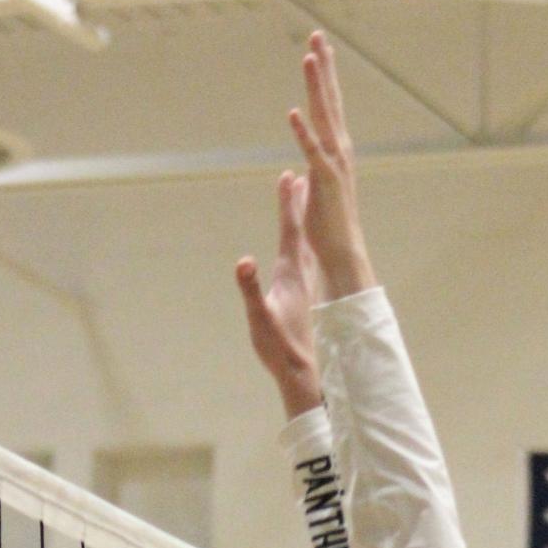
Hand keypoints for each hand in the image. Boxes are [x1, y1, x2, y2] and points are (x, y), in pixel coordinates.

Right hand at [235, 169, 321, 420]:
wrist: (302, 372)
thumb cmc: (279, 347)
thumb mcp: (259, 318)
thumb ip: (250, 289)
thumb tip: (243, 262)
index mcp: (290, 274)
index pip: (290, 230)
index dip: (288, 203)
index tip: (289, 175)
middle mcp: (300, 275)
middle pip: (300, 230)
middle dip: (298, 202)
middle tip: (299, 175)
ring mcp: (303, 286)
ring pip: (304, 244)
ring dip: (301, 221)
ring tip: (303, 203)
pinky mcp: (302, 298)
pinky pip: (304, 261)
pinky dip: (301, 244)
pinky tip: (299, 248)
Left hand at [288, 30, 376, 299]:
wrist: (342, 254)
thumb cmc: (328, 226)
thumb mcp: (317, 188)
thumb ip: (312, 168)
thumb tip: (301, 163)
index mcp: (336, 150)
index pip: (329, 106)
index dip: (325, 76)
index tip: (320, 48)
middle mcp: (339, 151)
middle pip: (329, 101)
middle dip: (324, 67)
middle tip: (318, 35)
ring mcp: (333, 165)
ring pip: (323, 117)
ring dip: (316, 86)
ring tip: (309, 57)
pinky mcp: (325, 182)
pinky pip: (312, 152)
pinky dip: (303, 132)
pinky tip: (293, 111)